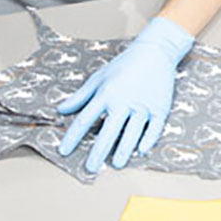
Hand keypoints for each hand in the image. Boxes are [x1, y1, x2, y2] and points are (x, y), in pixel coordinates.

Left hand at [56, 17, 193, 171]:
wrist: (155, 52)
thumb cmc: (124, 64)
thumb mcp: (99, 77)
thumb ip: (80, 96)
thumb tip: (60, 110)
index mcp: (106, 94)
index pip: (85, 120)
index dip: (72, 137)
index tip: (63, 151)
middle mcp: (123, 102)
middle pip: (108, 132)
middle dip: (98, 152)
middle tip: (90, 169)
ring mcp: (143, 106)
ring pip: (131, 134)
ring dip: (123, 151)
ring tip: (116, 164)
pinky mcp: (160, 108)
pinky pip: (154, 129)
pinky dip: (148, 140)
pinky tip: (141, 151)